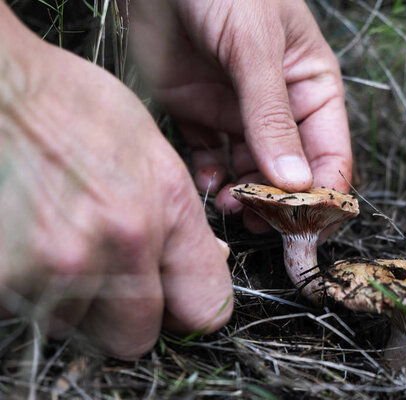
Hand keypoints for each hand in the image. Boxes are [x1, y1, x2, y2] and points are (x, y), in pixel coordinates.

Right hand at [0, 5, 231, 359]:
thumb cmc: (70, 107)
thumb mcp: (152, 148)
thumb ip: (183, 218)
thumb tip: (209, 262)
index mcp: (165, 208)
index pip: (204, 308)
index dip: (189, 309)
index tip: (178, 302)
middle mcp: (118, 242)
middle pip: (136, 337)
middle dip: (125, 316)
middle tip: (107, 273)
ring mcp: (56, 263)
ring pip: (75, 327)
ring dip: (70, 300)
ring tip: (58, 243)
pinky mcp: (2, 276)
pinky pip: (23, 315)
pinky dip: (26, 292)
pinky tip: (26, 245)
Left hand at [126, 0, 352, 230]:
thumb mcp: (256, 47)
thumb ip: (272, 116)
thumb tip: (294, 182)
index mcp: (311, 86)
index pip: (330, 152)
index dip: (324, 192)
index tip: (306, 225)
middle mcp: (279, 106)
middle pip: (290, 170)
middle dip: (279, 200)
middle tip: (262, 223)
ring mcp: (238, 111)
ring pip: (251, 169)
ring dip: (244, 195)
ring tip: (231, 207)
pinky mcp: (199, 112)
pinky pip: (211, 157)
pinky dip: (211, 177)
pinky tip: (208, 184)